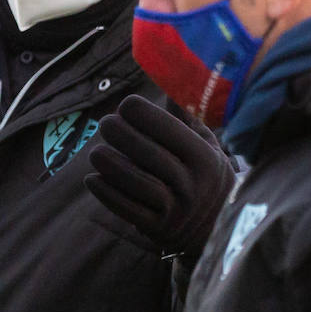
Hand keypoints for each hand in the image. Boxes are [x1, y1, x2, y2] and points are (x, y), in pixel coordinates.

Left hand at [85, 95, 234, 257]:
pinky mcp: (159, 229)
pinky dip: (105, 192)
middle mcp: (193, 184)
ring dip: (108, 163)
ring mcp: (176, 210)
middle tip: (105, 123)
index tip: (126, 105)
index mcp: (205, 158)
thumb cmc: (206, 178)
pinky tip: (93, 178)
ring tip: (95, 152)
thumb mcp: (207, 147)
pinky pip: (126, 208)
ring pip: (133, 181)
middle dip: (120, 133)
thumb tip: (171, 81)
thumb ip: (187, 118)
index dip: (141, 113)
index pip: (167, 128)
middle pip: (147, 152)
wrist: (217, 230)